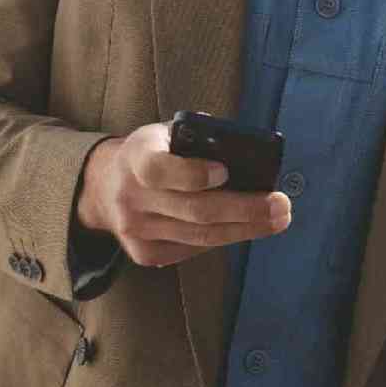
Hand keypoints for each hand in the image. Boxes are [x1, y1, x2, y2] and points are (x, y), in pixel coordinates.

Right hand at [76, 122, 292, 267]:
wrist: (105, 186)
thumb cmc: (152, 153)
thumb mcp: (166, 133)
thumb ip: (199, 138)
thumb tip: (247, 151)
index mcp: (136, 158)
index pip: (160, 170)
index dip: (194, 174)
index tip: (226, 172)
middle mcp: (131, 197)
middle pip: (195, 210)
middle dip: (245, 209)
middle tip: (280, 205)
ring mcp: (136, 230)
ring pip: (200, 235)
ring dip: (245, 229)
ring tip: (277, 220)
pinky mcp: (144, 253)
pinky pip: (193, 248)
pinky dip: (224, 237)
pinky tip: (246, 228)